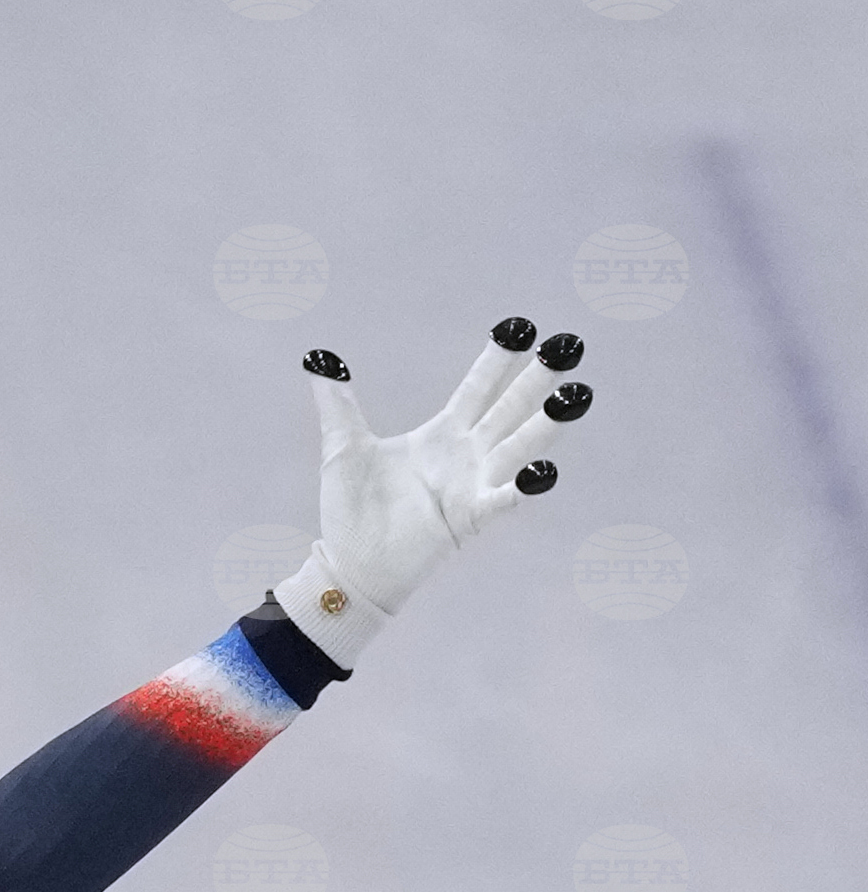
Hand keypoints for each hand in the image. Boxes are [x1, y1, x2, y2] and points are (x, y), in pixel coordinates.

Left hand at [270, 320, 593, 660]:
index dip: (499, 359)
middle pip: (509, 408)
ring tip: (573, 397)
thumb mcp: (343, 448)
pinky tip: (543, 469)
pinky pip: (504, 500)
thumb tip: (318, 361)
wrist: (349, 565)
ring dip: (546, 425)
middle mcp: (466, 456)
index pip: (478, 388)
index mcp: (441, 436)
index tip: (522, 326)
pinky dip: (525, 486)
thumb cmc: (350, 512)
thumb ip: (338, 404)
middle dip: (538, 380)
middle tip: (568, 347)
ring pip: (518, 446)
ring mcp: (472, 486)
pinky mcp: (469, 519)